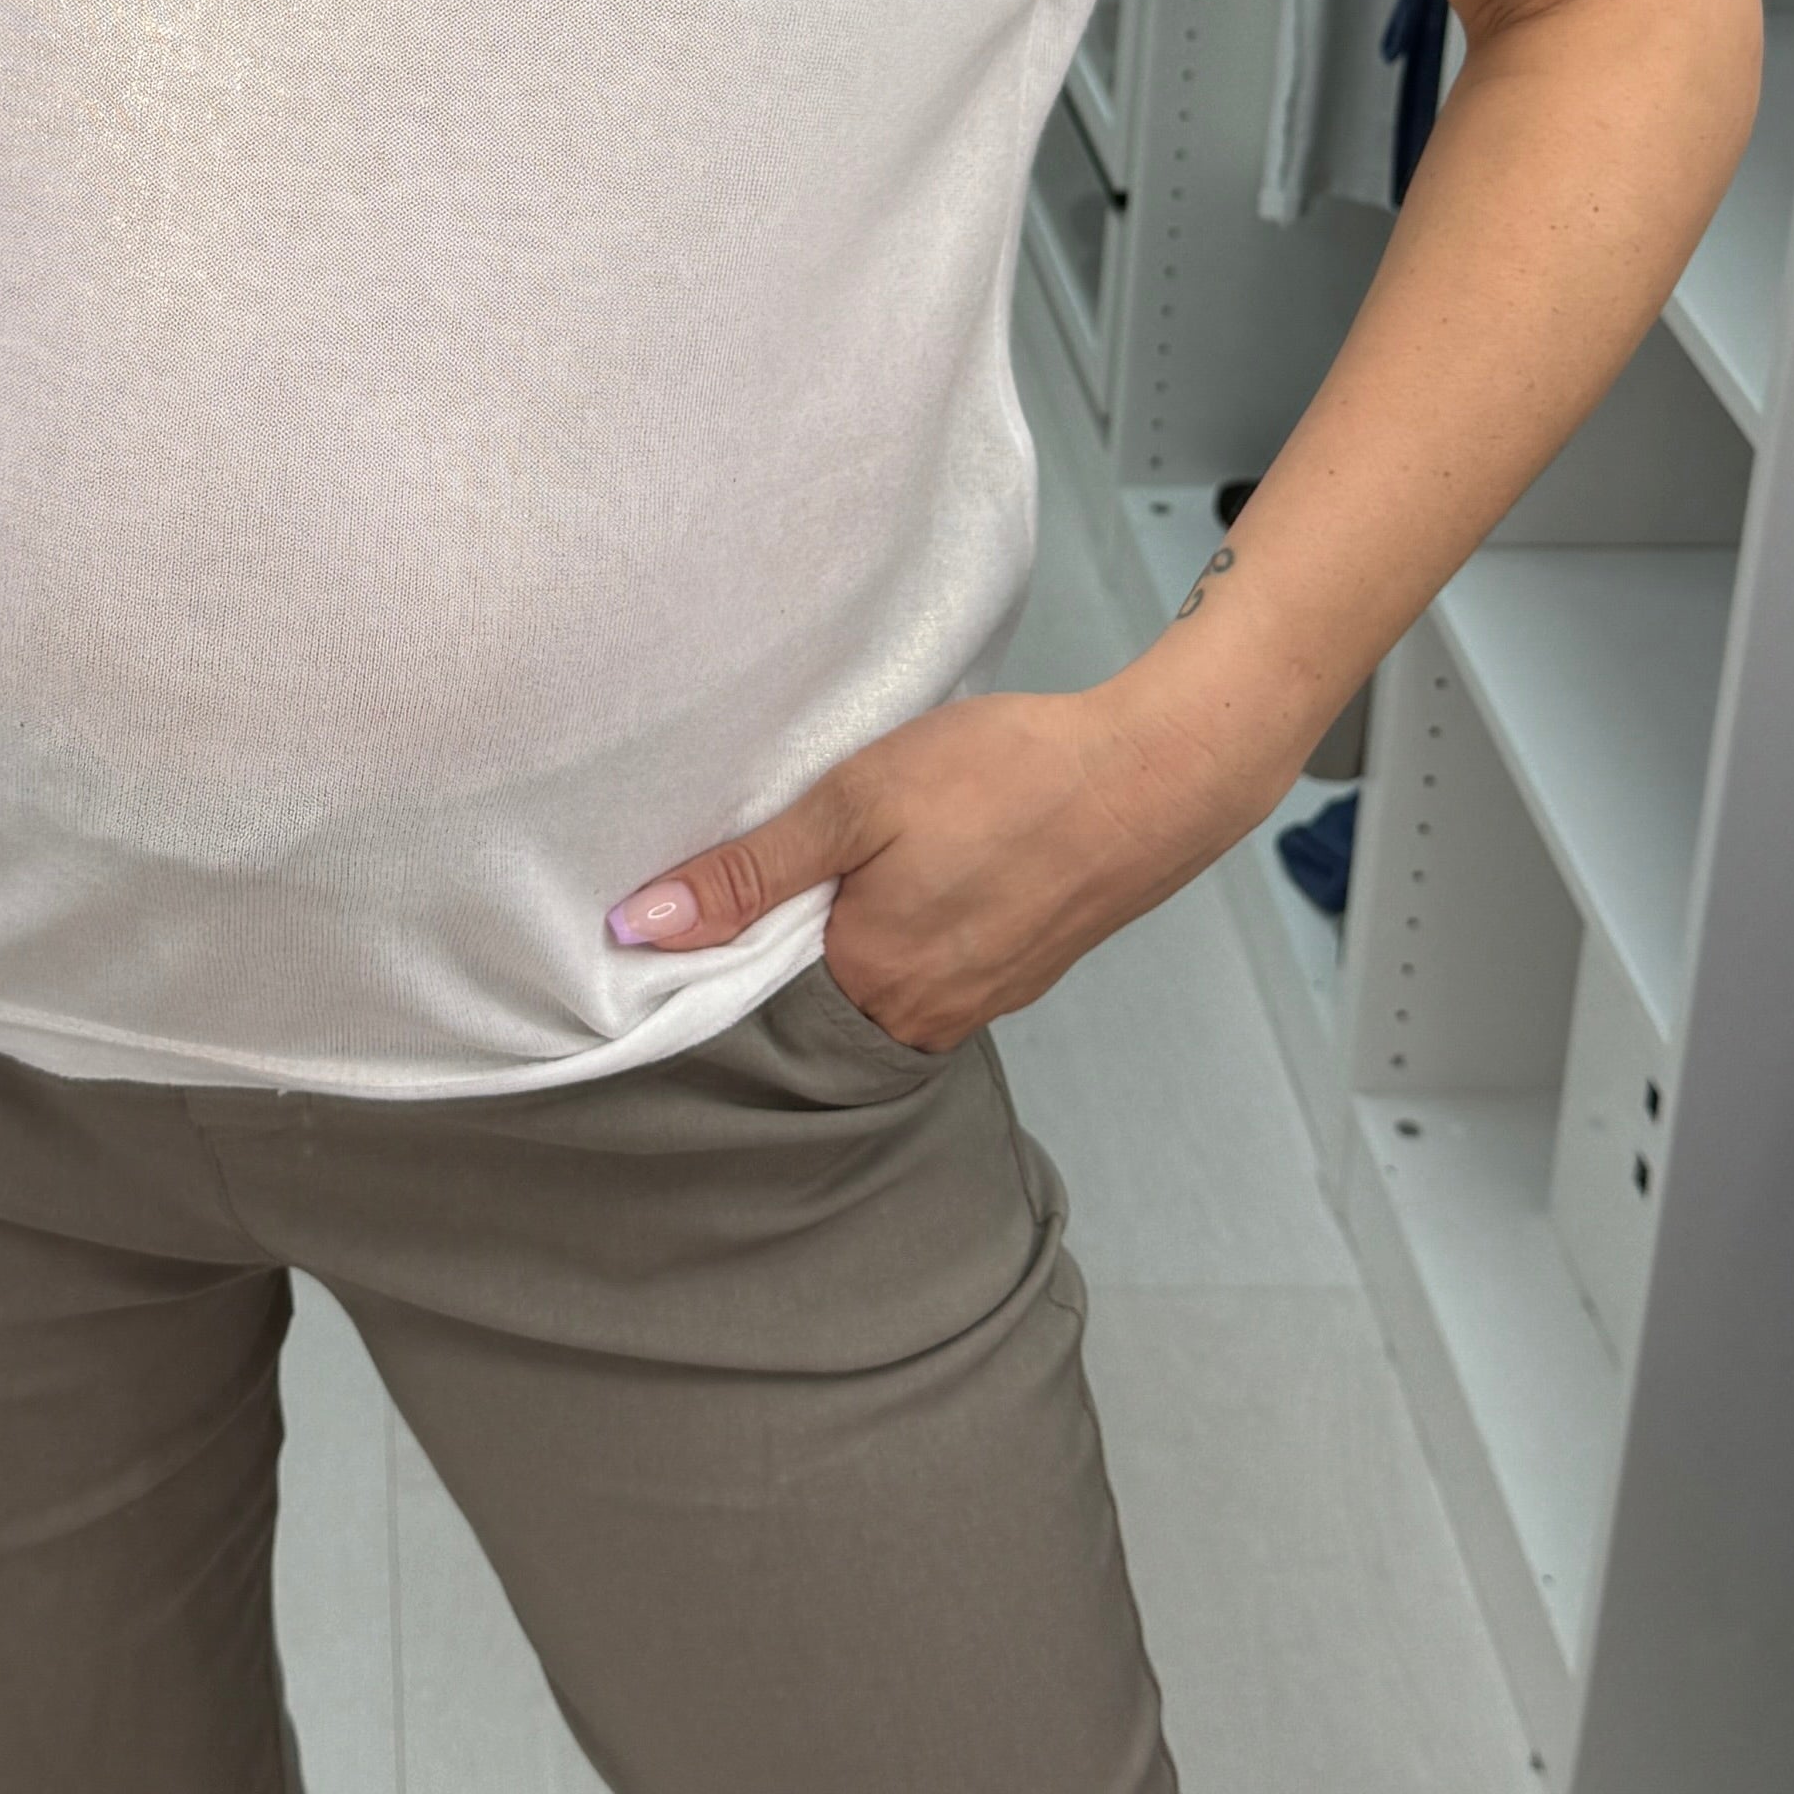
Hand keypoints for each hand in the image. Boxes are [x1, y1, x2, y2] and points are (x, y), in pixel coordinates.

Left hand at [604, 676, 1291, 1050]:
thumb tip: (637, 927)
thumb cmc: (1006, 777)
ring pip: (878, 984)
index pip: (755, 1002)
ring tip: (853, 860)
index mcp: (873, 986)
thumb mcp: (858, 802)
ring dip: (853, 934)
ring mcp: (980, 1002)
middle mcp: (924, 1018)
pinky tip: (920, 871)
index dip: (722, 952)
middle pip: (816, 1001)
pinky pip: (933, 970)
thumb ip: (750, 871)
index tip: (701, 899)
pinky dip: (909, 930)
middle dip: (789, 946)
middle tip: (785, 864)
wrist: (1156, 775)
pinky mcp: (1019, 973)